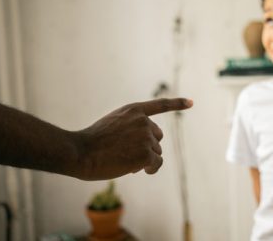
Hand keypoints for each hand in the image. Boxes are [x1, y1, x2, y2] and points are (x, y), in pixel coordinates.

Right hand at [74, 98, 192, 179]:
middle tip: (127, 153)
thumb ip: (131, 128)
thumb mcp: (112, 125)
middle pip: (157, 137)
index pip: (160, 105)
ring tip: (124, 161)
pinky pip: (156, 164)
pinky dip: (151, 169)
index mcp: (133, 110)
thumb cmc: (91, 142)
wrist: (80, 152)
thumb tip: (150, 151)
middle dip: (147, 147)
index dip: (177, 104)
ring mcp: (145, 137)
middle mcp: (142, 121)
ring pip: (156, 152)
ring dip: (145, 159)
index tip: (192, 102)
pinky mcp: (146, 154)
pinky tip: (138, 170)